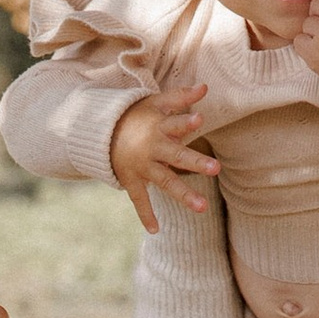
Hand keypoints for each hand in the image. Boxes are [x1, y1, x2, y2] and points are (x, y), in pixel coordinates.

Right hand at [107, 85, 218, 232]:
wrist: (102, 132)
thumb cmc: (137, 116)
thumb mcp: (156, 103)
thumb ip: (181, 96)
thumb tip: (206, 86)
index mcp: (158, 127)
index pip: (175, 123)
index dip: (186, 122)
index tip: (199, 119)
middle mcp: (152, 148)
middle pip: (176, 156)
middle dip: (195, 162)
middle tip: (216, 169)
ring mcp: (142, 167)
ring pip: (165, 181)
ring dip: (183, 195)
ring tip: (203, 207)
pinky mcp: (131, 180)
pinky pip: (139, 200)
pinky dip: (145, 215)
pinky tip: (155, 230)